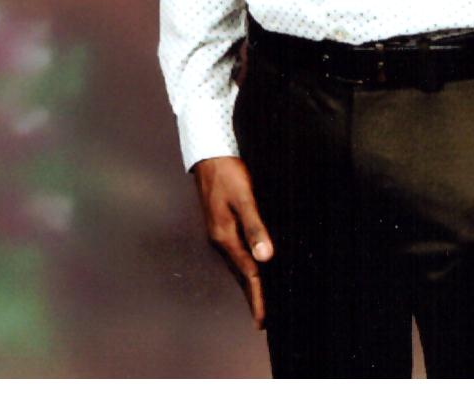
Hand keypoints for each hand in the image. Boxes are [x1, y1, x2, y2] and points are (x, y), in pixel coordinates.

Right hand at [192, 155, 273, 329]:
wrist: (208, 153)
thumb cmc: (228, 173)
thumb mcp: (244, 197)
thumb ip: (255, 226)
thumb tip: (265, 257)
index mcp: (225, 236)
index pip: (247, 273)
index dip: (258, 296)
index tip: (263, 320)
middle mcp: (220, 239)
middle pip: (240, 273)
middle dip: (253, 295)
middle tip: (263, 318)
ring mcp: (219, 231)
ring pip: (238, 263)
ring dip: (249, 281)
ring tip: (260, 298)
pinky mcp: (221, 223)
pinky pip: (236, 251)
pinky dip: (245, 263)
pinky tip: (252, 263)